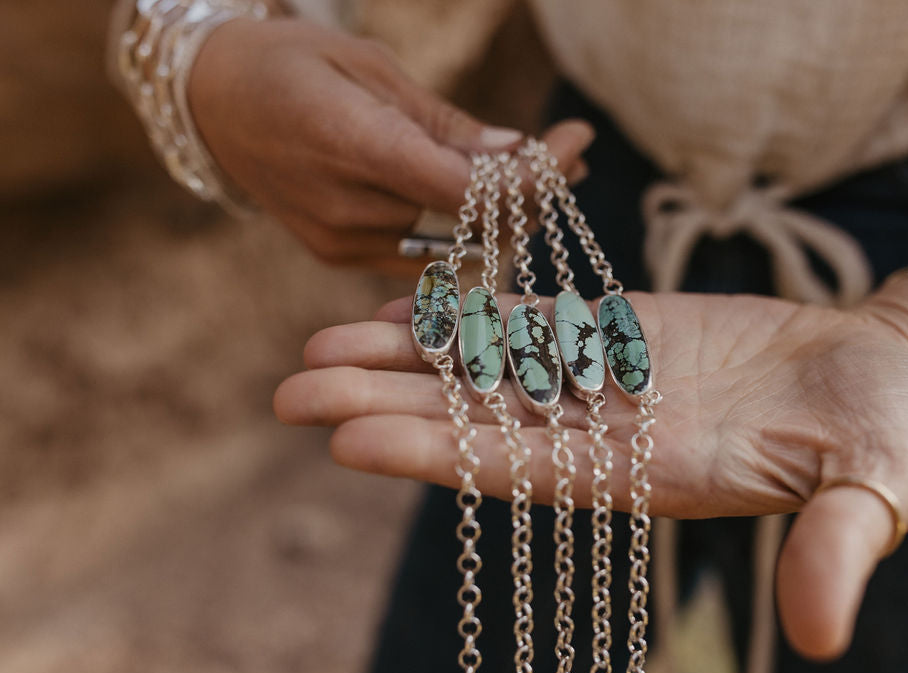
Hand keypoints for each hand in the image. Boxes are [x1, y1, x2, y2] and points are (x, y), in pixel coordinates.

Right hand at [189, 18, 593, 269]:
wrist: (210, 101)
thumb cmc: (290, 64)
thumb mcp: (371, 69)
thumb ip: (444, 124)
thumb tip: (513, 157)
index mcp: (351, 145)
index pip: (466, 190)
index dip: (531, 178)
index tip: (577, 143)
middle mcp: (345, 209)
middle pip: (469, 224)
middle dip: (531, 193)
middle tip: (572, 156)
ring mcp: (339, 242)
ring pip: (452, 245)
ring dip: (502, 213)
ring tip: (541, 169)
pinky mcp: (336, 254)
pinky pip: (420, 252)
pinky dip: (461, 228)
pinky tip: (488, 196)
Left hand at [273, 290, 907, 658]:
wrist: (879, 369)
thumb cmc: (880, 432)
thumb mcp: (873, 488)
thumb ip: (837, 549)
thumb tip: (821, 639)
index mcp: (642, 475)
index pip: (516, 470)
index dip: (434, 455)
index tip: (347, 443)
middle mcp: (603, 432)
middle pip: (473, 419)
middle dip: (384, 404)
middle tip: (290, 389)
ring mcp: (604, 378)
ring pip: (485, 367)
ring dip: (404, 354)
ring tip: (319, 339)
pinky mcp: (619, 331)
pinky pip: (525, 324)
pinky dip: (466, 315)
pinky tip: (404, 305)